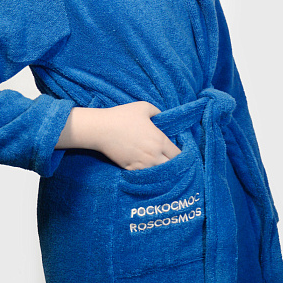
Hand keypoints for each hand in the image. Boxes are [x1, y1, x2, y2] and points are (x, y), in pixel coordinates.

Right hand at [57, 101, 181, 169]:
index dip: (181, 154)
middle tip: (171, 160)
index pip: (178, 154)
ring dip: (161, 170)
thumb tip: (162, 117)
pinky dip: (148, 173)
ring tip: (160, 166)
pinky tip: (147, 168)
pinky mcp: (130, 168)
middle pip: (172, 167)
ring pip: (159, 174)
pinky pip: (145, 175)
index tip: (178, 152)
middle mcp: (153, 155)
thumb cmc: (122, 116)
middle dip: (173, 164)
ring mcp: (142, 164)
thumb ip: (158, 112)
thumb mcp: (144, 107)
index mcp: (159, 140)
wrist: (101, 129)